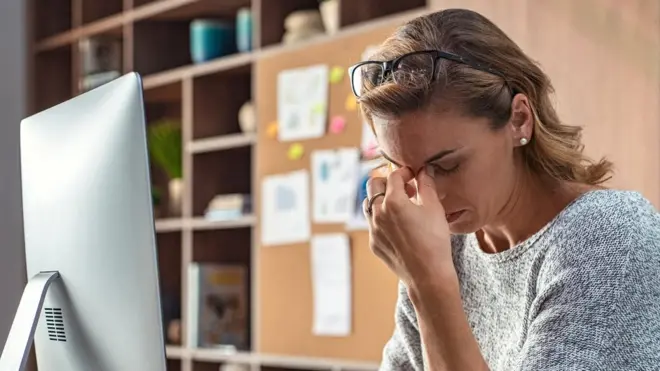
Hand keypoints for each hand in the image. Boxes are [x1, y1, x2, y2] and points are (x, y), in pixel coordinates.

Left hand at [363, 166, 453, 287]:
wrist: (428, 275)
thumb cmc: (434, 241)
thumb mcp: (434, 208)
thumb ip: (427, 185)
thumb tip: (424, 170)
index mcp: (393, 201)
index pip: (393, 176)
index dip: (404, 172)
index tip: (413, 176)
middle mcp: (378, 213)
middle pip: (373, 184)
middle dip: (387, 182)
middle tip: (405, 188)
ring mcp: (373, 229)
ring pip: (369, 204)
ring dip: (381, 199)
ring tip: (400, 206)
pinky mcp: (373, 243)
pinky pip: (372, 223)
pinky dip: (382, 218)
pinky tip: (399, 225)